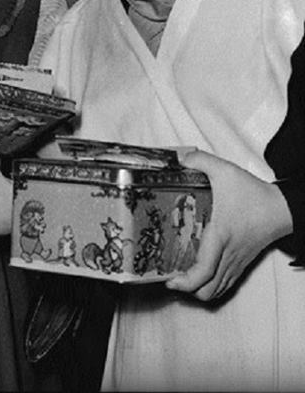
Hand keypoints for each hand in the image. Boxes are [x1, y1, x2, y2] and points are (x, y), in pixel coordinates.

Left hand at [166, 149, 293, 301]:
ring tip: (180, 277)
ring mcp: (237, 262)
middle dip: (186, 290)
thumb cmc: (253, 193)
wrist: (281, 208)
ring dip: (198, 289)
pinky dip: (211, 286)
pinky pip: (225, 285)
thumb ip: (199, 161)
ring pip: (217, 291)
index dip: (185, 282)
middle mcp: (228, 255)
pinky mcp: (242, 263)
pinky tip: (199, 273)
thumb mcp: (225, 171)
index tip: (169, 280)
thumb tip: (178, 157)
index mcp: (220, 236)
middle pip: (208, 291)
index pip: (204, 271)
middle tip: (169, 277)